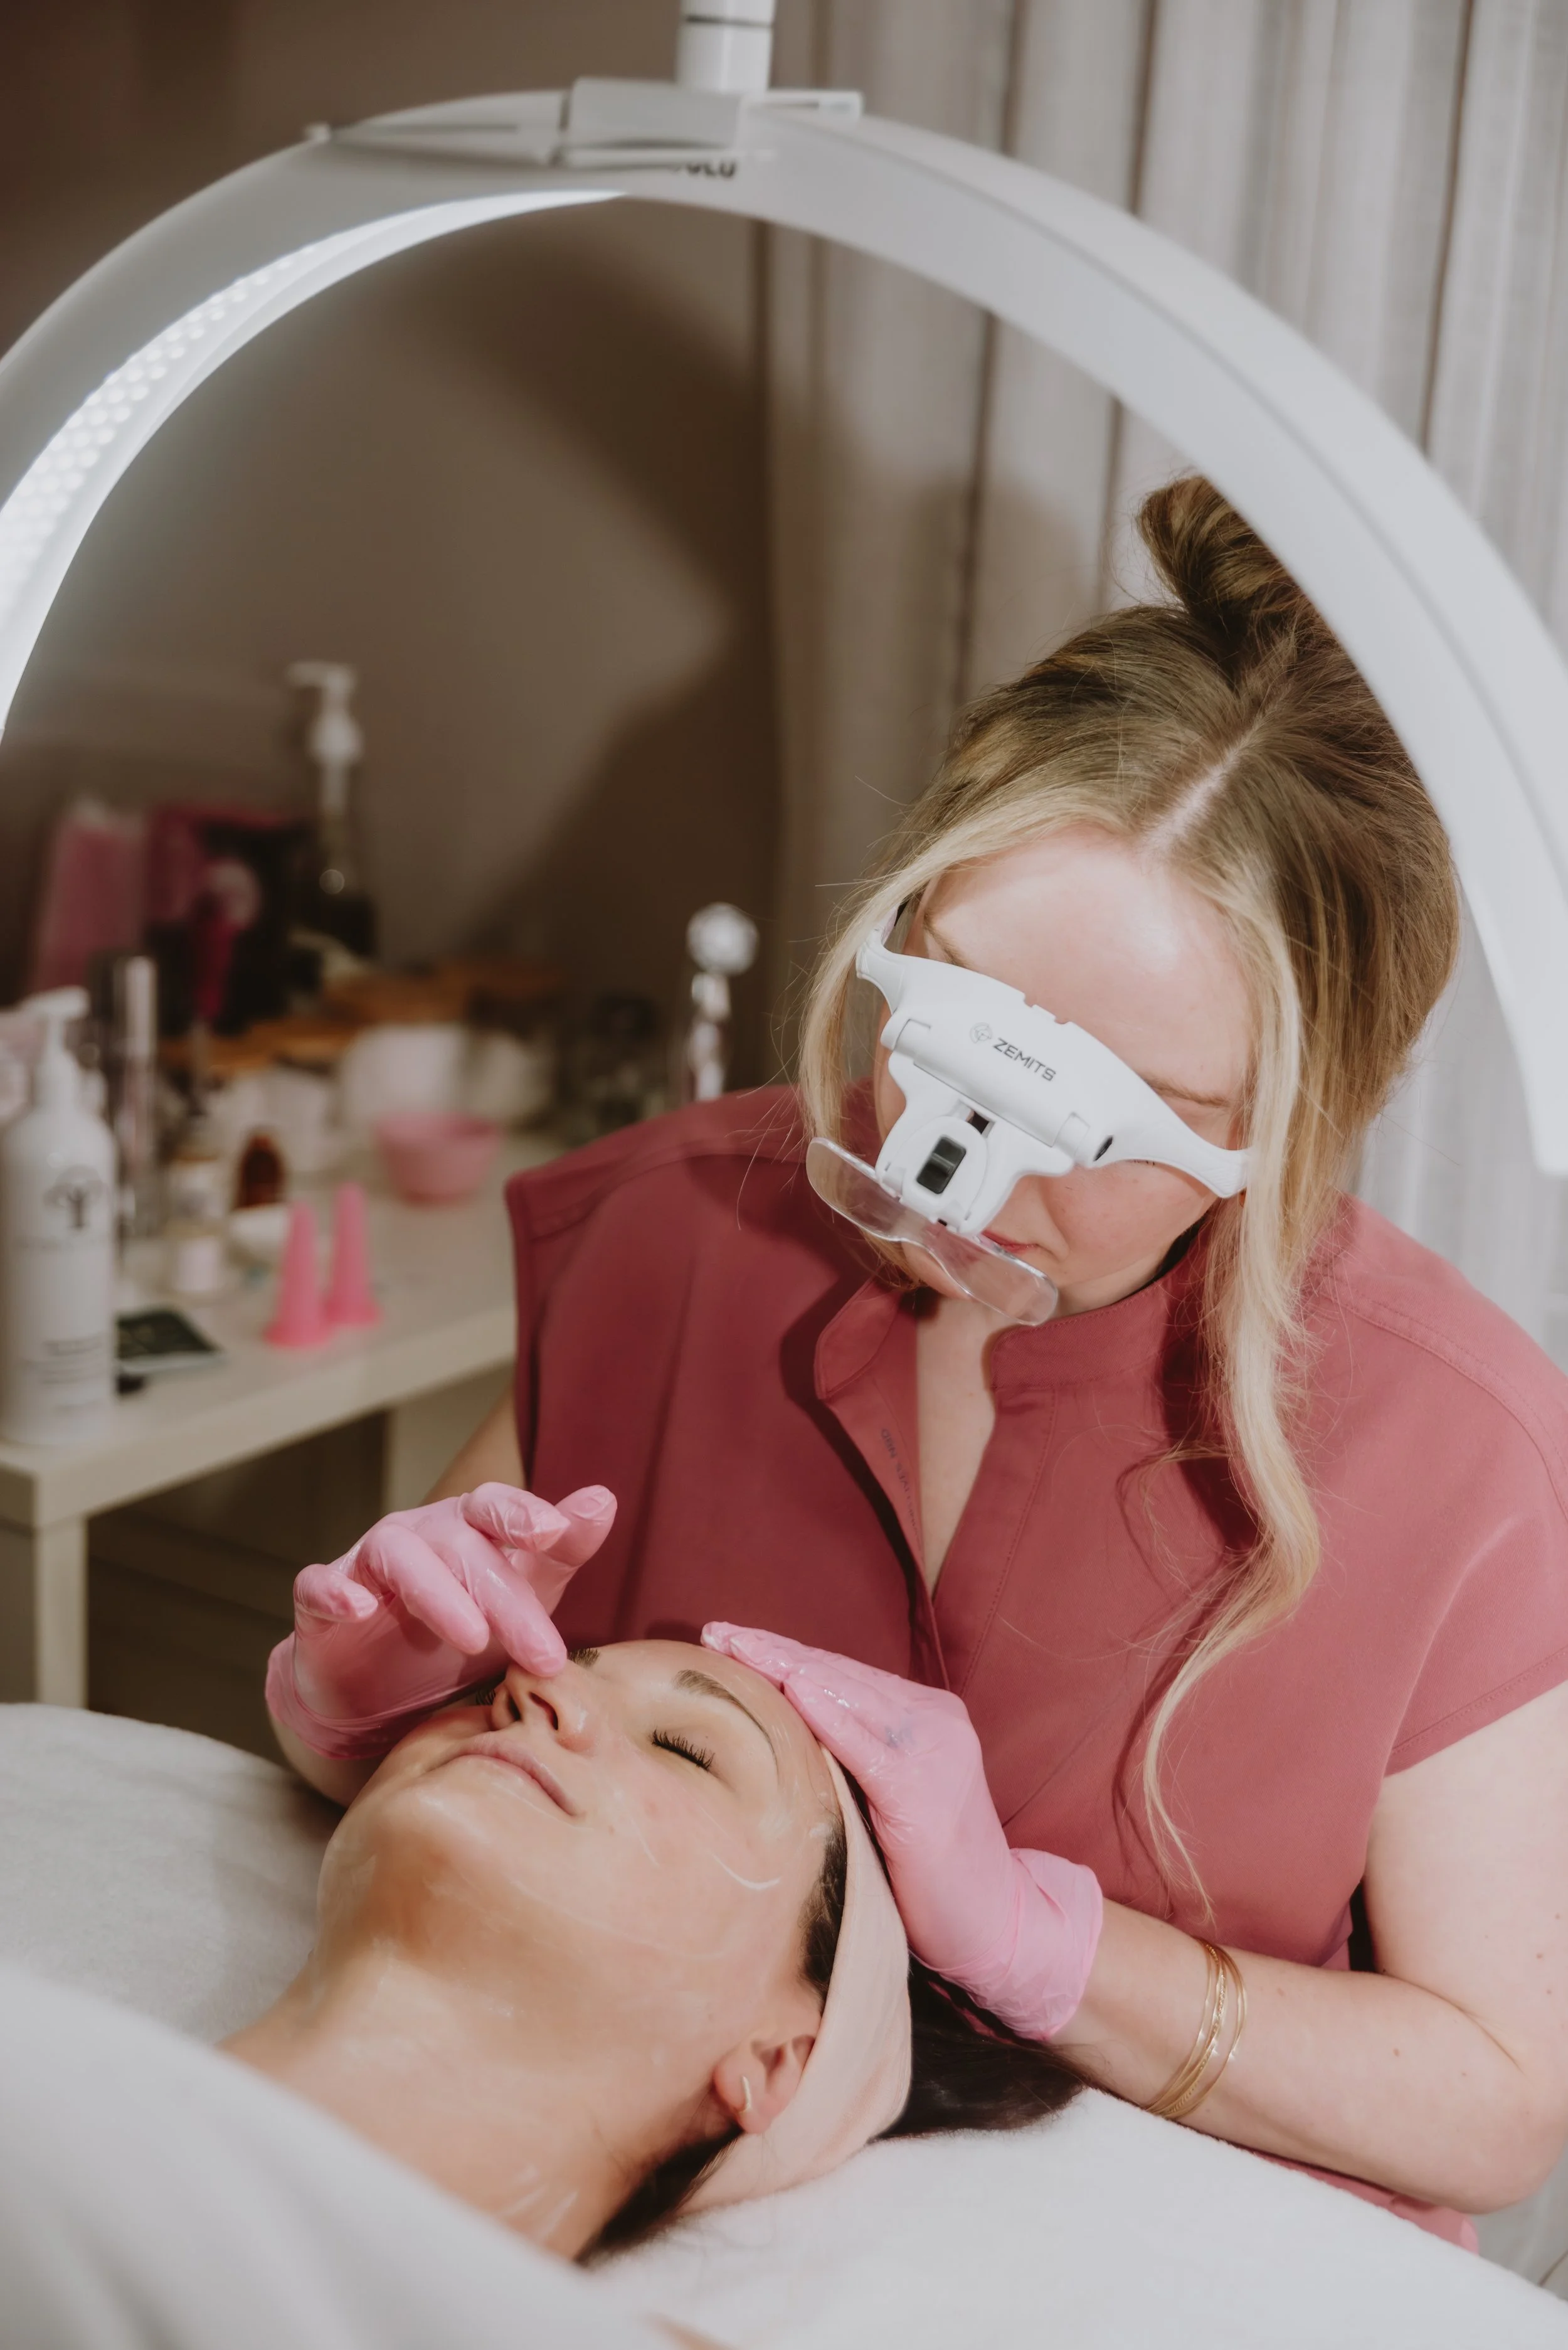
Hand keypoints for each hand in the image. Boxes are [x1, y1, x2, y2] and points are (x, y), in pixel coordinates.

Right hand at [267, 1484, 614, 1760]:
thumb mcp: (526, 1592)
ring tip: (472, 1636)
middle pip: (460, 1546)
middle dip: (504, 1598)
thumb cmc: (465, 1628)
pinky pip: (319, 1586)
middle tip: (543, 1652)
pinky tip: (357, 1607)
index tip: (552, 1532)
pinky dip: (335, 1592)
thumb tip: (603, 1499)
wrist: (383, 1693)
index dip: (521, 1513)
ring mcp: (366, 1564)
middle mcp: (418, 1534)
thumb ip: (564, 1550)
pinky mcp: (322, 1602)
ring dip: (436, 1592)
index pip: (494, 1505)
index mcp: (467, 1526)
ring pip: (396, 1555)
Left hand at [702, 1624, 1101, 2040]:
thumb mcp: (886, 1795)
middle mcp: (933, 1720)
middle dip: (773, 1650)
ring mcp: (934, 1750)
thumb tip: (773, 1728)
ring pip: (847, 1695)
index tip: (727, 1637)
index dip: (782, 1652)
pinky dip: (829, 1713)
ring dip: (786, 1667)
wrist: (996, 1923)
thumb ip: (849, 1753)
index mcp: (924, 1715)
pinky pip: (867, 1745)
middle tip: (715, 1631)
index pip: (839, 1673)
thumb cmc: (928, 1869)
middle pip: (837, 1674)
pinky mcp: (924, 1791)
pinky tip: (793, 1690)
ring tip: (738, 1646)